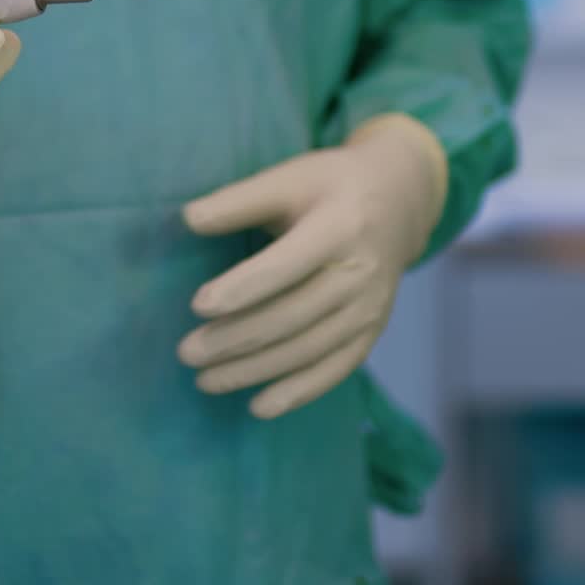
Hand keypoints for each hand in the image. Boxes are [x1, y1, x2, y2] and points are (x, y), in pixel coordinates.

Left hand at [177, 114, 446, 419]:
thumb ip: (239, 200)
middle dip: (235, 340)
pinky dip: (297, 392)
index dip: (241, 289)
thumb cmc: (329, 186)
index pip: (285, 267)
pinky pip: (334, 370)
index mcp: (340, 226)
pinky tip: (258, 406)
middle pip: (291, 316)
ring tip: (205, 379)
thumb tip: (188, 219)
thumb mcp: (289, 178)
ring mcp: (370, 308)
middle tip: (186, 352)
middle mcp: (361, 273)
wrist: (398, 200)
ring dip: (254, 371)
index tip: (197, 306)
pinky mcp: (372, 331)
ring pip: (306, 350)